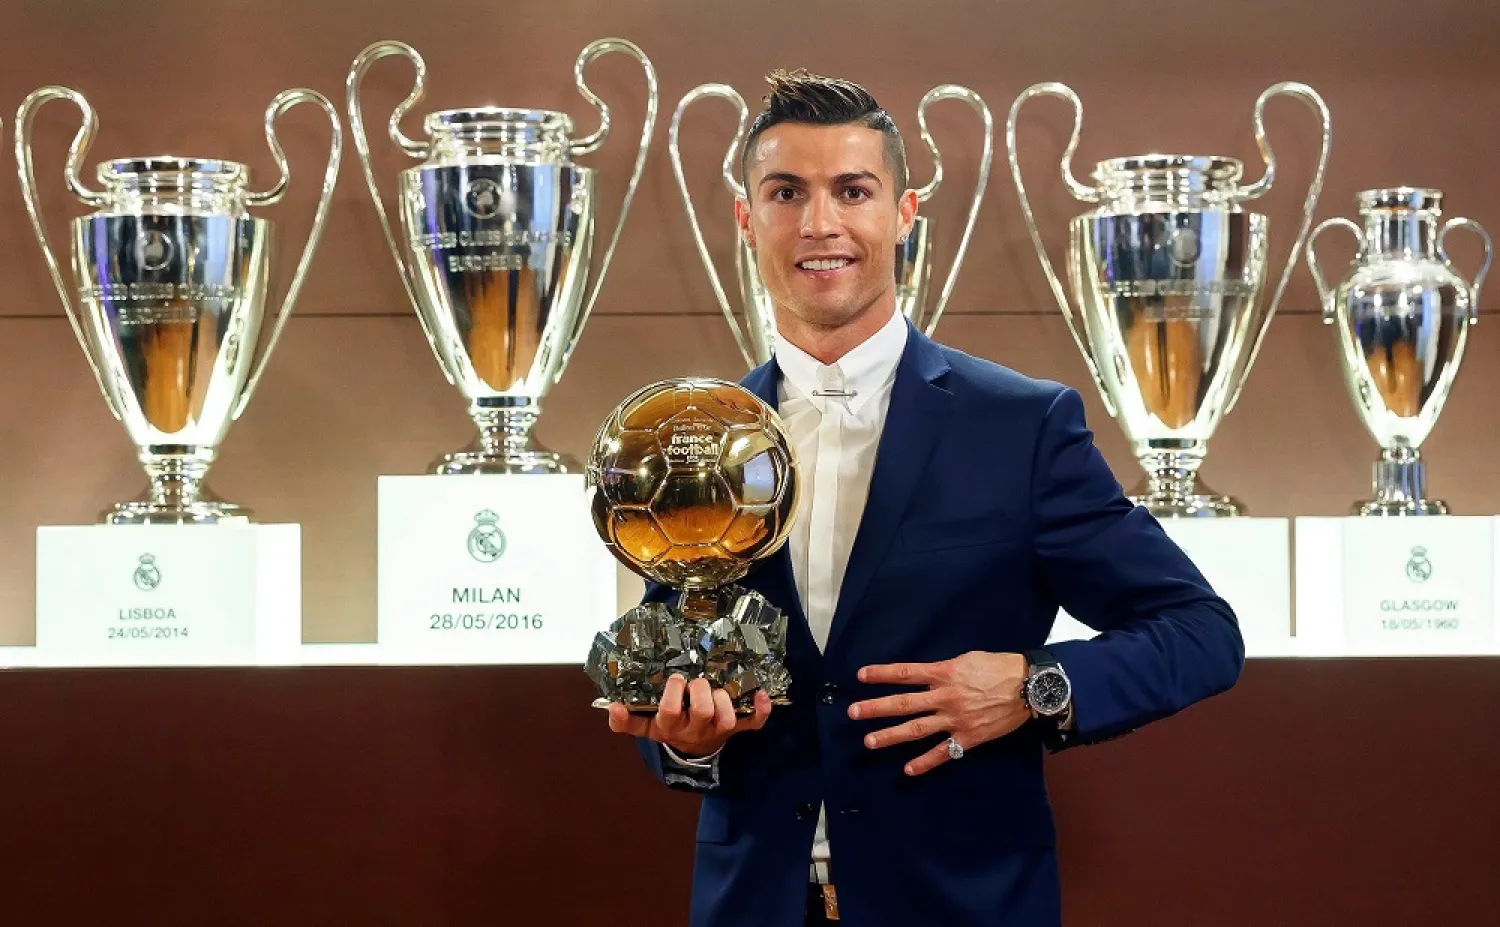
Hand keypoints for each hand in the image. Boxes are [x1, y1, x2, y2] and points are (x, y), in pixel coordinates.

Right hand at [606, 674, 771, 758]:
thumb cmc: (669, 727)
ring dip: (725, 700)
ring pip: (727, 719)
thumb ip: (626, 721)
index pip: (669, 712)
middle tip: (697, 680)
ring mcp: (717, 731)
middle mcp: (694, 730)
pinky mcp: (736, 729)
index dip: (673, 696)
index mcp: (670, 727)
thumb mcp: (645, 726)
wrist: (692, 750)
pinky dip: (761, 711)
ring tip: (718, 689)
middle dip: (701, 690)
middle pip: (702, 711)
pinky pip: (754, 724)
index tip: (675, 680)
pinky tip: (761, 693)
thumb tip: (612, 708)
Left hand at [849, 652, 1030, 775]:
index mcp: (944, 673)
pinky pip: (943, 753)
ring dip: (891, 736)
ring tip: (869, 742)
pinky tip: (907, 770)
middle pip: (903, 704)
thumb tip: (927, 675)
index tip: (860, 676)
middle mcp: (945, 697)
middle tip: (853, 713)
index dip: (881, 674)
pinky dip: (925, 762)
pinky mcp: (968, 738)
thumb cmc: (999, 667)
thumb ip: (944, 669)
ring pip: (917, 730)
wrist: (1030, 687)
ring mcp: (955, 720)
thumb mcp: (968, 659)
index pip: (905, 673)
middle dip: (876, 708)